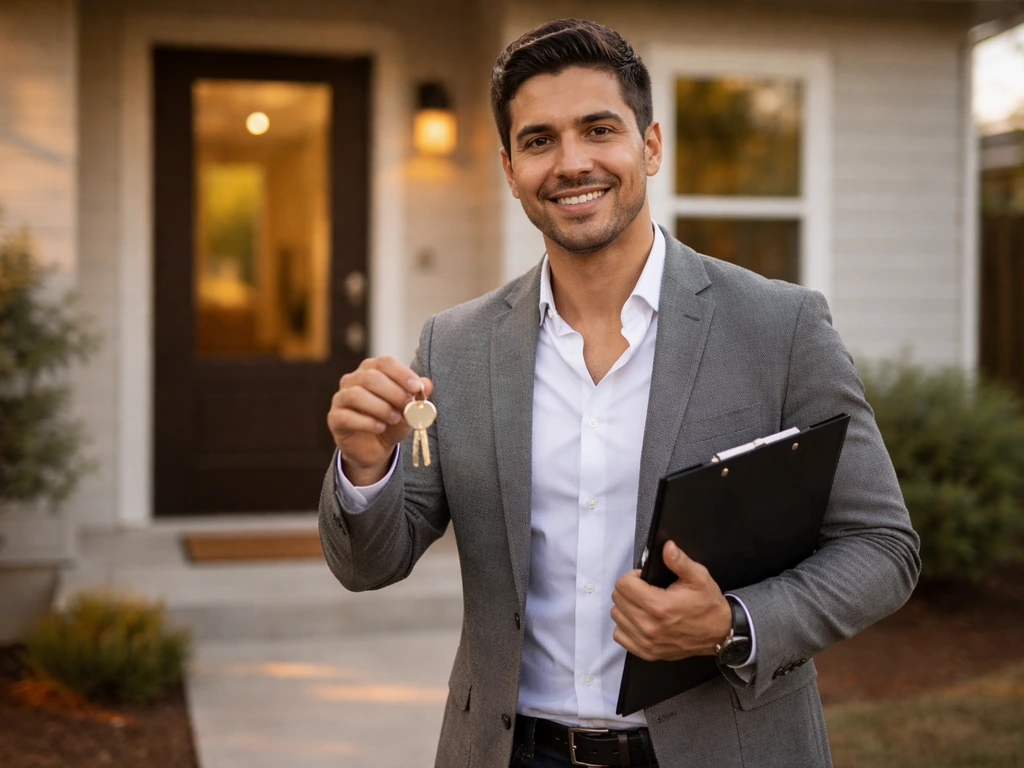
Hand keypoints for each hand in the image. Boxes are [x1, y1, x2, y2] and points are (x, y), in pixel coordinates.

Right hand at [327, 356, 432, 484]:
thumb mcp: (409, 409)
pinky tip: (380, 428)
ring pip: (356, 394)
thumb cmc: (392, 421)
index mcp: (371, 370)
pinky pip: (346, 416)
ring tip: (396, 419)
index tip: (416, 388)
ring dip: (381, 407)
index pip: (384, 363)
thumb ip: (417, 396)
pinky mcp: (334, 418)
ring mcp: (340, 398)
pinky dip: (367, 422)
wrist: (375, 448)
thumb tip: (427, 384)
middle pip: (370, 377)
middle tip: (408, 407)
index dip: (401, 374)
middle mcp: (352, 380)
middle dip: (393, 392)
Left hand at [610, 540, 731, 661]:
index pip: (623, 585)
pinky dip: (626, 626)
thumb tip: (667, 547)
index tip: (644, 579)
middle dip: (629, 590)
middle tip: (645, 590)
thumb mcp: (699, 577)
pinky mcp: (646, 652)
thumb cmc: (708, 605)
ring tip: (643, 604)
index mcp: (659, 606)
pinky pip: (620, 635)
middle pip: (618, 599)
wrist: (719, 633)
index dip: (633, 577)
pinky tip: (640, 619)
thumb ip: (679, 561)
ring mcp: (646, 642)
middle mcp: (649, 626)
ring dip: (626, 607)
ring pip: (616, 616)